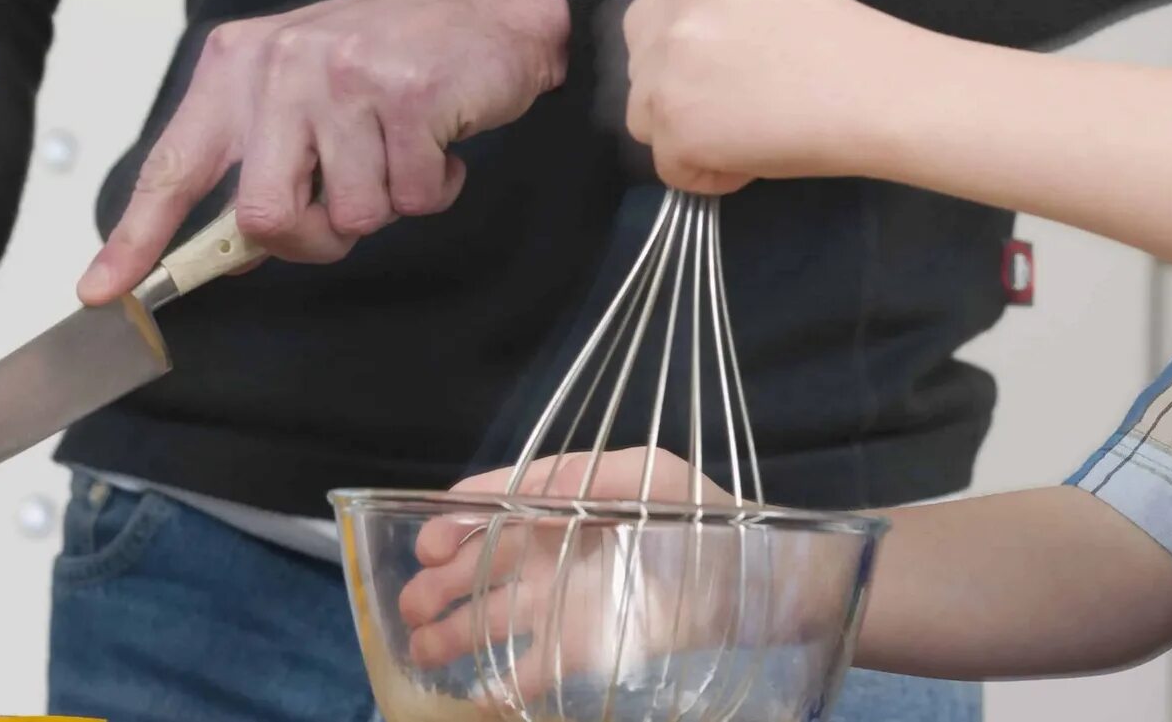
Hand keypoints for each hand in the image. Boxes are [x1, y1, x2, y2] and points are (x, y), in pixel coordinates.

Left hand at [77, 0, 569, 300]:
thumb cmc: (394, 53)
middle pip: (263, 217)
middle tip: (347, 206)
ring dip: (388, 202)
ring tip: (402, 146)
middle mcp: (281, 66)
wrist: (494, 4)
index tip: (101, 293)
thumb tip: (231, 247)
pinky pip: (415, 199)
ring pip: (351, 217)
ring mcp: (346, 78)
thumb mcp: (305, 87)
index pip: (175, 165)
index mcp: (240, 64)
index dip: (135, 238)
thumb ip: (261, 154)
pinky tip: (441, 139)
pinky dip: (437, 187)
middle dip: (312, 237)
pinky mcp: (410, 95)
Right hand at [401, 452, 740, 669]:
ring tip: (420, 649)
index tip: (429, 543)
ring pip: (496, 616)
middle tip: (409, 603)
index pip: (498, 504)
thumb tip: (540, 483)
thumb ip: (595, 475)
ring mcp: (568, 600)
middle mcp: (556, 548)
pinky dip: (504, 683)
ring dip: (455, 632)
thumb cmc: (707, 518)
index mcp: (566, 499)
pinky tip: (476, 695)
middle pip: (483, 565)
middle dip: (441, 583)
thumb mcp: (655, 476)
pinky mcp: (588, 648)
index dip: (458, 520)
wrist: (762, 584)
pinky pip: (536, 667)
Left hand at [621, 0, 905, 192]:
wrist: (885, 92)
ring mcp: (668, 59)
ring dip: (691, 134)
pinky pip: (669, 165)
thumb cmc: (847, 50)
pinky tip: (757, 156)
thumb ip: (715, 14)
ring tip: (754, 133)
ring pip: (646, 115)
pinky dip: (709, 174)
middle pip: (641, 63)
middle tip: (741, 110)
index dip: (689, 58)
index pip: (654, 17)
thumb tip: (681, 67)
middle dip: (680, 94)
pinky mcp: (675, 119)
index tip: (732, 75)